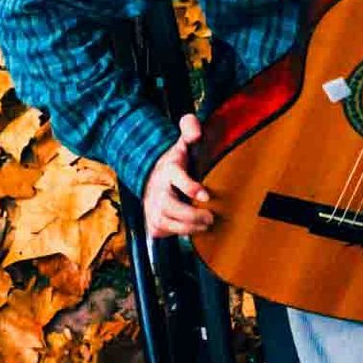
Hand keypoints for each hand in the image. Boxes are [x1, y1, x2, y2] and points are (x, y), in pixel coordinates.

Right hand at [144, 113, 215, 239]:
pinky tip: (193, 228)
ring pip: (169, 223)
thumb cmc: (176, 164)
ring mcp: (153, 208)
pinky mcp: (152, 224)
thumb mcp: (183, 143)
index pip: (177, 177)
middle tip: (211, 217)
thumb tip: (196, 132)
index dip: (190, 187)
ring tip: (206, 225)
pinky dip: (181, 233)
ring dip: (190, 227)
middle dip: (192, 215)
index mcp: (169, 170)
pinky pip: (166, 233)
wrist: (151, 180)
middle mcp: (158, 190)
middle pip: (171, 207)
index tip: (206, 195)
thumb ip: (190, 129)